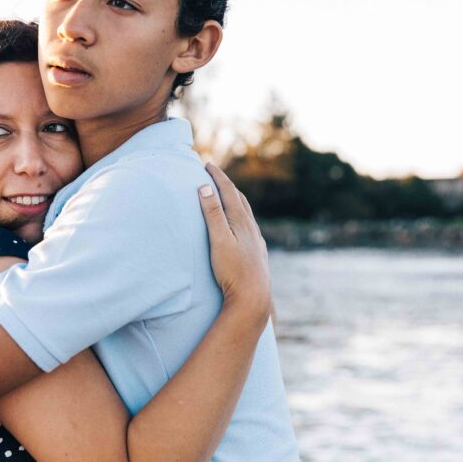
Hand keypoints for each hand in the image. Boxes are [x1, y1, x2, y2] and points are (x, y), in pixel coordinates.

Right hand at [197, 162, 271, 322]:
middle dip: (226, 184)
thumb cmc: (232, 270)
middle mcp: (251, 227)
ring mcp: (256, 239)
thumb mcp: (218, 240)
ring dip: (235, 199)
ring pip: (246, 212)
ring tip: (226, 194)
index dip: (217, 176)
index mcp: (241, 221)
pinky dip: (241, 216)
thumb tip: (205, 187)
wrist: (253, 297)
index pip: (228, 191)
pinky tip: (241, 224)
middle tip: (214, 173)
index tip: (206, 164)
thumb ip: (212, 214)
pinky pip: (249, 226)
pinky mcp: (257, 251)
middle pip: (239, 198)